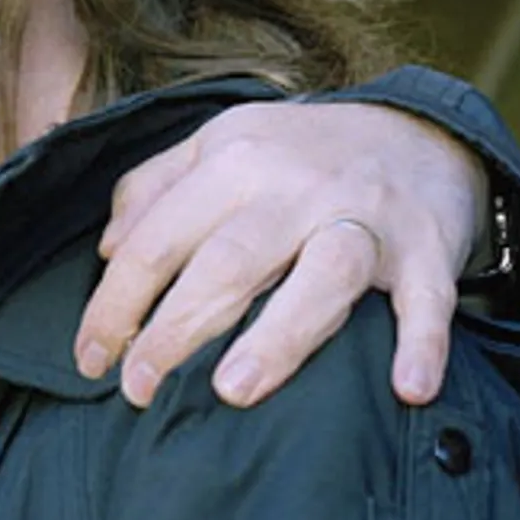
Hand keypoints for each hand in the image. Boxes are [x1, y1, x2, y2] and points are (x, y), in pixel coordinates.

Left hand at [73, 100, 483, 408]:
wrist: (418, 128)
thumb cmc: (298, 152)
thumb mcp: (219, 144)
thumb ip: (155, 188)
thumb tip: (108, 250)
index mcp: (233, 159)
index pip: (157, 239)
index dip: (115, 303)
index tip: (89, 358)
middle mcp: (295, 186)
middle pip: (225, 263)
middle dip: (173, 330)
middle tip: (137, 390)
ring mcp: (365, 215)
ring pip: (321, 277)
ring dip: (279, 337)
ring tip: (233, 391)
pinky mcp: (428, 247)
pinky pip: (429, 299)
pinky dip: (422, 342)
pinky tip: (408, 389)